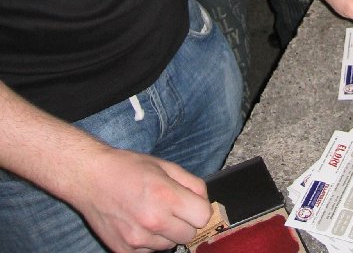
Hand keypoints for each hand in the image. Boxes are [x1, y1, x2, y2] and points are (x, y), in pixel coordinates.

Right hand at [72, 146, 210, 252]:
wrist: (90, 178)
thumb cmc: (127, 168)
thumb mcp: (164, 165)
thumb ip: (191, 183)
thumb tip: (204, 200)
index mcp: (166, 196)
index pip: (203, 216)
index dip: (200, 208)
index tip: (191, 203)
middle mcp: (153, 221)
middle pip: (190, 234)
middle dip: (185, 221)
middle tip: (171, 207)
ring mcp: (138, 239)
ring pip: (170, 245)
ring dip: (167, 232)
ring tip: (151, 212)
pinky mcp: (125, 251)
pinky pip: (150, 251)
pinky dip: (149, 240)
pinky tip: (138, 222)